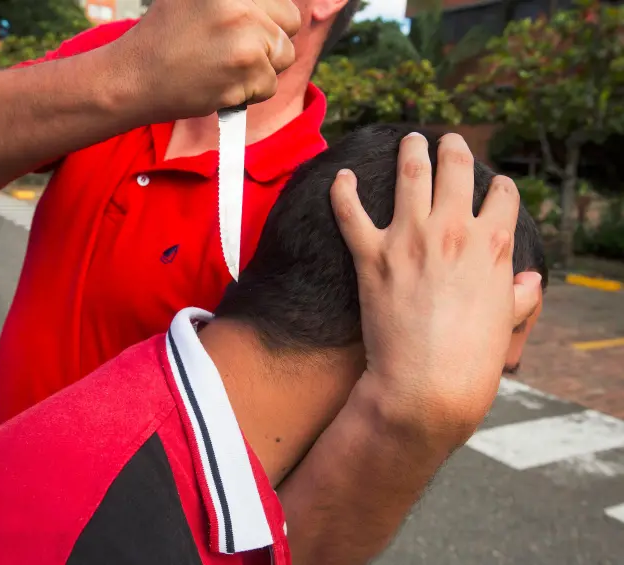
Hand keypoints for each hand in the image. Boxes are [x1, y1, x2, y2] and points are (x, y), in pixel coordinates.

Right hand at [120, 0, 299, 119]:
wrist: (134, 78)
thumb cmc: (164, 38)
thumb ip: (234, 1)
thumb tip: (267, 5)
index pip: (280, 0)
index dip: (266, 16)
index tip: (245, 30)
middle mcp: (239, 5)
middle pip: (289, 23)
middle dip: (269, 41)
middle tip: (234, 50)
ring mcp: (244, 37)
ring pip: (284, 55)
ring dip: (261, 68)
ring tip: (225, 66)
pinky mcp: (245, 71)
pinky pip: (270, 85)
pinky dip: (250, 92)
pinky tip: (221, 83)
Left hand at [330, 133, 542, 447]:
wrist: (428, 384)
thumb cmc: (473, 360)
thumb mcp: (508, 323)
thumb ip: (519, 295)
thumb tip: (531, 281)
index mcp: (493, 244)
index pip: (502, 195)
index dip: (498, 187)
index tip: (491, 186)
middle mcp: (454, 230)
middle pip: (457, 169)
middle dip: (455, 149)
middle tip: (448, 140)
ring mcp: (410, 239)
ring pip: (411, 175)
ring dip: (411, 151)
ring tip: (410, 140)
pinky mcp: (372, 256)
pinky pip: (350, 213)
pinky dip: (342, 191)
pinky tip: (341, 176)